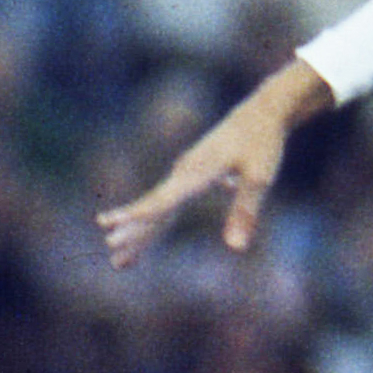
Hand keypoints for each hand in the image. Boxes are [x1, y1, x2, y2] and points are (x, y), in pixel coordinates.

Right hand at [96, 59, 332, 264]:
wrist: (262, 113)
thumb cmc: (263, 144)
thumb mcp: (259, 178)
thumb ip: (244, 212)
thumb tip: (235, 248)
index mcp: (195, 173)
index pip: (160, 201)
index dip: (135, 217)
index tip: (110, 228)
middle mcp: (183, 173)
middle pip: (153, 209)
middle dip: (132, 233)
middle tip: (112, 257)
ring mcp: (185, 174)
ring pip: (158, 209)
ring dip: (140, 233)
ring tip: (120, 259)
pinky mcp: (193, 177)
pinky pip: (170, 205)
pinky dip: (159, 223)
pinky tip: (148, 240)